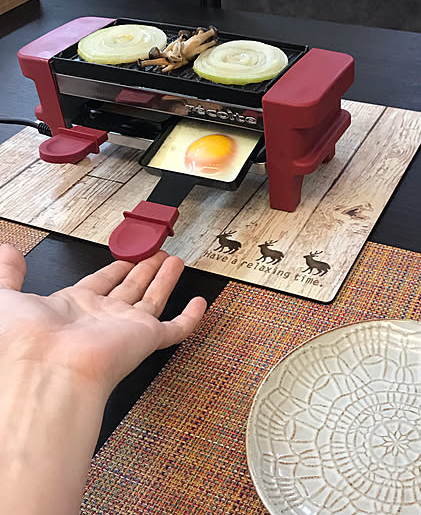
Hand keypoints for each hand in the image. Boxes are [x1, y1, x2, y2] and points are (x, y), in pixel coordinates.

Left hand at [0, 244, 206, 398]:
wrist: (45, 370)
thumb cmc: (23, 340)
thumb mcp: (5, 296)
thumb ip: (7, 273)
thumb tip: (7, 251)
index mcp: (72, 308)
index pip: (99, 283)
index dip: (113, 269)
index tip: (125, 258)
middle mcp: (101, 318)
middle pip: (129, 288)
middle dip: (143, 270)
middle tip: (157, 254)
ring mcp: (125, 329)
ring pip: (152, 300)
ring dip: (164, 280)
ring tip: (175, 261)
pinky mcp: (146, 339)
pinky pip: (176, 328)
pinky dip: (190, 317)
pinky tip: (199, 303)